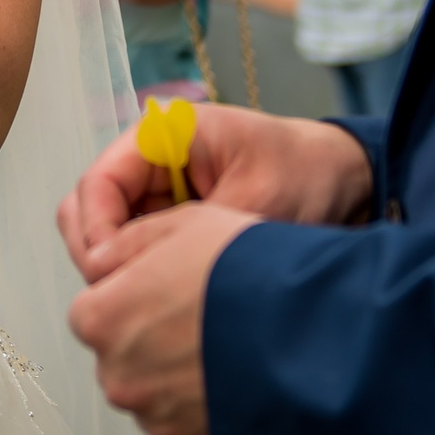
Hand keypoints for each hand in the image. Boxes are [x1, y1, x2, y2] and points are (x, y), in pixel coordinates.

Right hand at [63, 104, 370, 281]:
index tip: (117, 273)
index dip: (97, 232)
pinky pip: (134, 252)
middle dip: (100, 254)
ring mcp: (157, 193)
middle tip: (132, 295)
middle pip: (87, 211)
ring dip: (121, 268)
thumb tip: (143, 276)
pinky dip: (142, 275)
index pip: (96, 184)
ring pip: (105, 236)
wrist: (347, 181)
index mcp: (161, 135)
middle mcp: (148, 162)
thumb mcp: (257, 200)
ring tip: (155, 299)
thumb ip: (196, 233)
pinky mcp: (169, 222)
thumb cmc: (307, 172)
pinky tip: (169, 298)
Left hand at [66, 201, 261, 434]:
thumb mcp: (182, 225)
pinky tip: (236, 368)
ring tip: (225, 338)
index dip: (133, 289)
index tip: (165, 282)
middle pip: (124, 348)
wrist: (314, 338)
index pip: (96, 305)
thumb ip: (129, 241)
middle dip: (152, 331)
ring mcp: (155, 415)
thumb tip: (105, 257)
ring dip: (178, 367)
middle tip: (200, 307)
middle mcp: (119, 375)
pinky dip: (204, 397)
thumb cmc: (250, 279)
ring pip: (154, 385)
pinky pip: (187, 415)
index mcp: (100, 319)